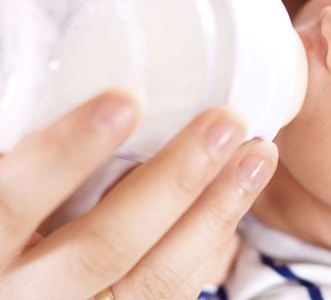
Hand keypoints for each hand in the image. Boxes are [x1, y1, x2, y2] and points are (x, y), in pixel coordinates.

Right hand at [0, 91, 277, 298]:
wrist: (17, 290)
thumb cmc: (10, 225)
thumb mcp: (5, 186)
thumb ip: (20, 162)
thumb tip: (87, 97)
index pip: (12, 203)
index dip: (67, 154)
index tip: (125, 101)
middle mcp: (27, 297)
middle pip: (105, 247)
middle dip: (175, 181)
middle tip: (226, 121)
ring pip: (157, 279)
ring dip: (216, 212)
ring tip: (258, 154)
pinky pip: (172, 292)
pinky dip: (208, 242)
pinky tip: (235, 196)